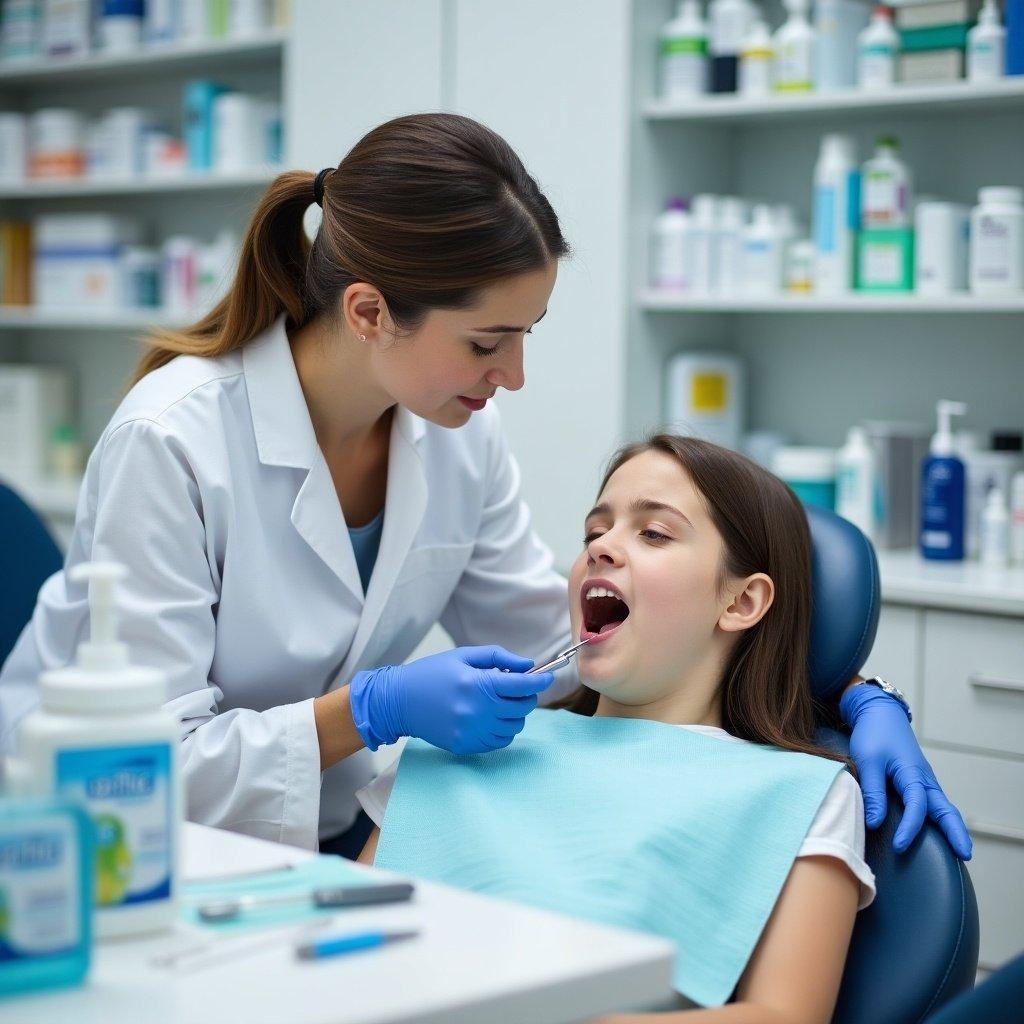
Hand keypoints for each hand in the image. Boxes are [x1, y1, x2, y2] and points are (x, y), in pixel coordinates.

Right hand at [349, 645, 554, 754]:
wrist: (399, 701)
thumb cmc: (431, 673)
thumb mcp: (463, 656)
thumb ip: (498, 658)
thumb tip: (527, 665)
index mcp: (478, 684)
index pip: (522, 685)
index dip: (539, 681)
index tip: (547, 677)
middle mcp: (478, 711)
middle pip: (523, 708)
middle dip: (527, 696)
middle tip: (518, 688)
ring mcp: (472, 731)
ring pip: (514, 727)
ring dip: (514, 714)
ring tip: (500, 703)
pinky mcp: (466, 746)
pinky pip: (499, 742)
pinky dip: (502, 730)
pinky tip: (490, 718)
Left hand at [841, 683, 971, 858]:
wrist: (880, 713)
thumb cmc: (873, 734)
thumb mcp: (868, 760)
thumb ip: (873, 791)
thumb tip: (874, 823)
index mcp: (912, 772)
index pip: (916, 805)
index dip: (909, 827)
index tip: (899, 846)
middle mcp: (923, 778)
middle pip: (945, 808)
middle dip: (956, 831)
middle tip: (965, 855)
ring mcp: (924, 780)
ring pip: (943, 807)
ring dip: (951, 827)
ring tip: (959, 850)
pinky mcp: (918, 782)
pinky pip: (934, 803)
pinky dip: (941, 818)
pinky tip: (940, 832)